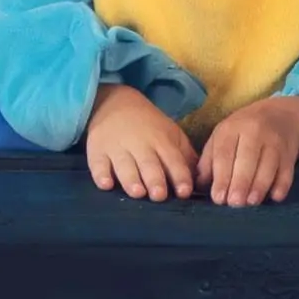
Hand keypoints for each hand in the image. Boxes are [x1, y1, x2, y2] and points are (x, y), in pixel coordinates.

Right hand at [86, 82, 196, 199]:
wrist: (115, 103)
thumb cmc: (150, 126)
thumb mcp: (172, 134)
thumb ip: (185, 156)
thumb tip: (201, 181)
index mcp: (161, 141)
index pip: (173, 160)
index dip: (180, 176)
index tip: (185, 192)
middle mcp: (140, 144)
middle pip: (149, 164)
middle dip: (155, 180)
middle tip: (160, 195)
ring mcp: (117, 147)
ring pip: (124, 165)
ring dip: (131, 179)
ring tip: (137, 193)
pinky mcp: (97, 150)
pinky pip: (97, 163)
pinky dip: (101, 174)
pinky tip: (105, 184)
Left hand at [196, 94, 298, 205]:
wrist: (280, 117)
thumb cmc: (242, 133)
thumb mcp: (222, 138)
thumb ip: (209, 161)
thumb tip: (199, 186)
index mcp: (232, 128)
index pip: (225, 153)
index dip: (221, 176)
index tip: (218, 198)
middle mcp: (254, 131)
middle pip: (247, 159)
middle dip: (241, 183)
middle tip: (234, 203)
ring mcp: (275, 141)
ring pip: (269, 165)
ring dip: (260, 186)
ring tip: (251, 202)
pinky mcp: (290, 152)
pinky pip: (287, 170)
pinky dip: (282, 184)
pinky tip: (275, 197)